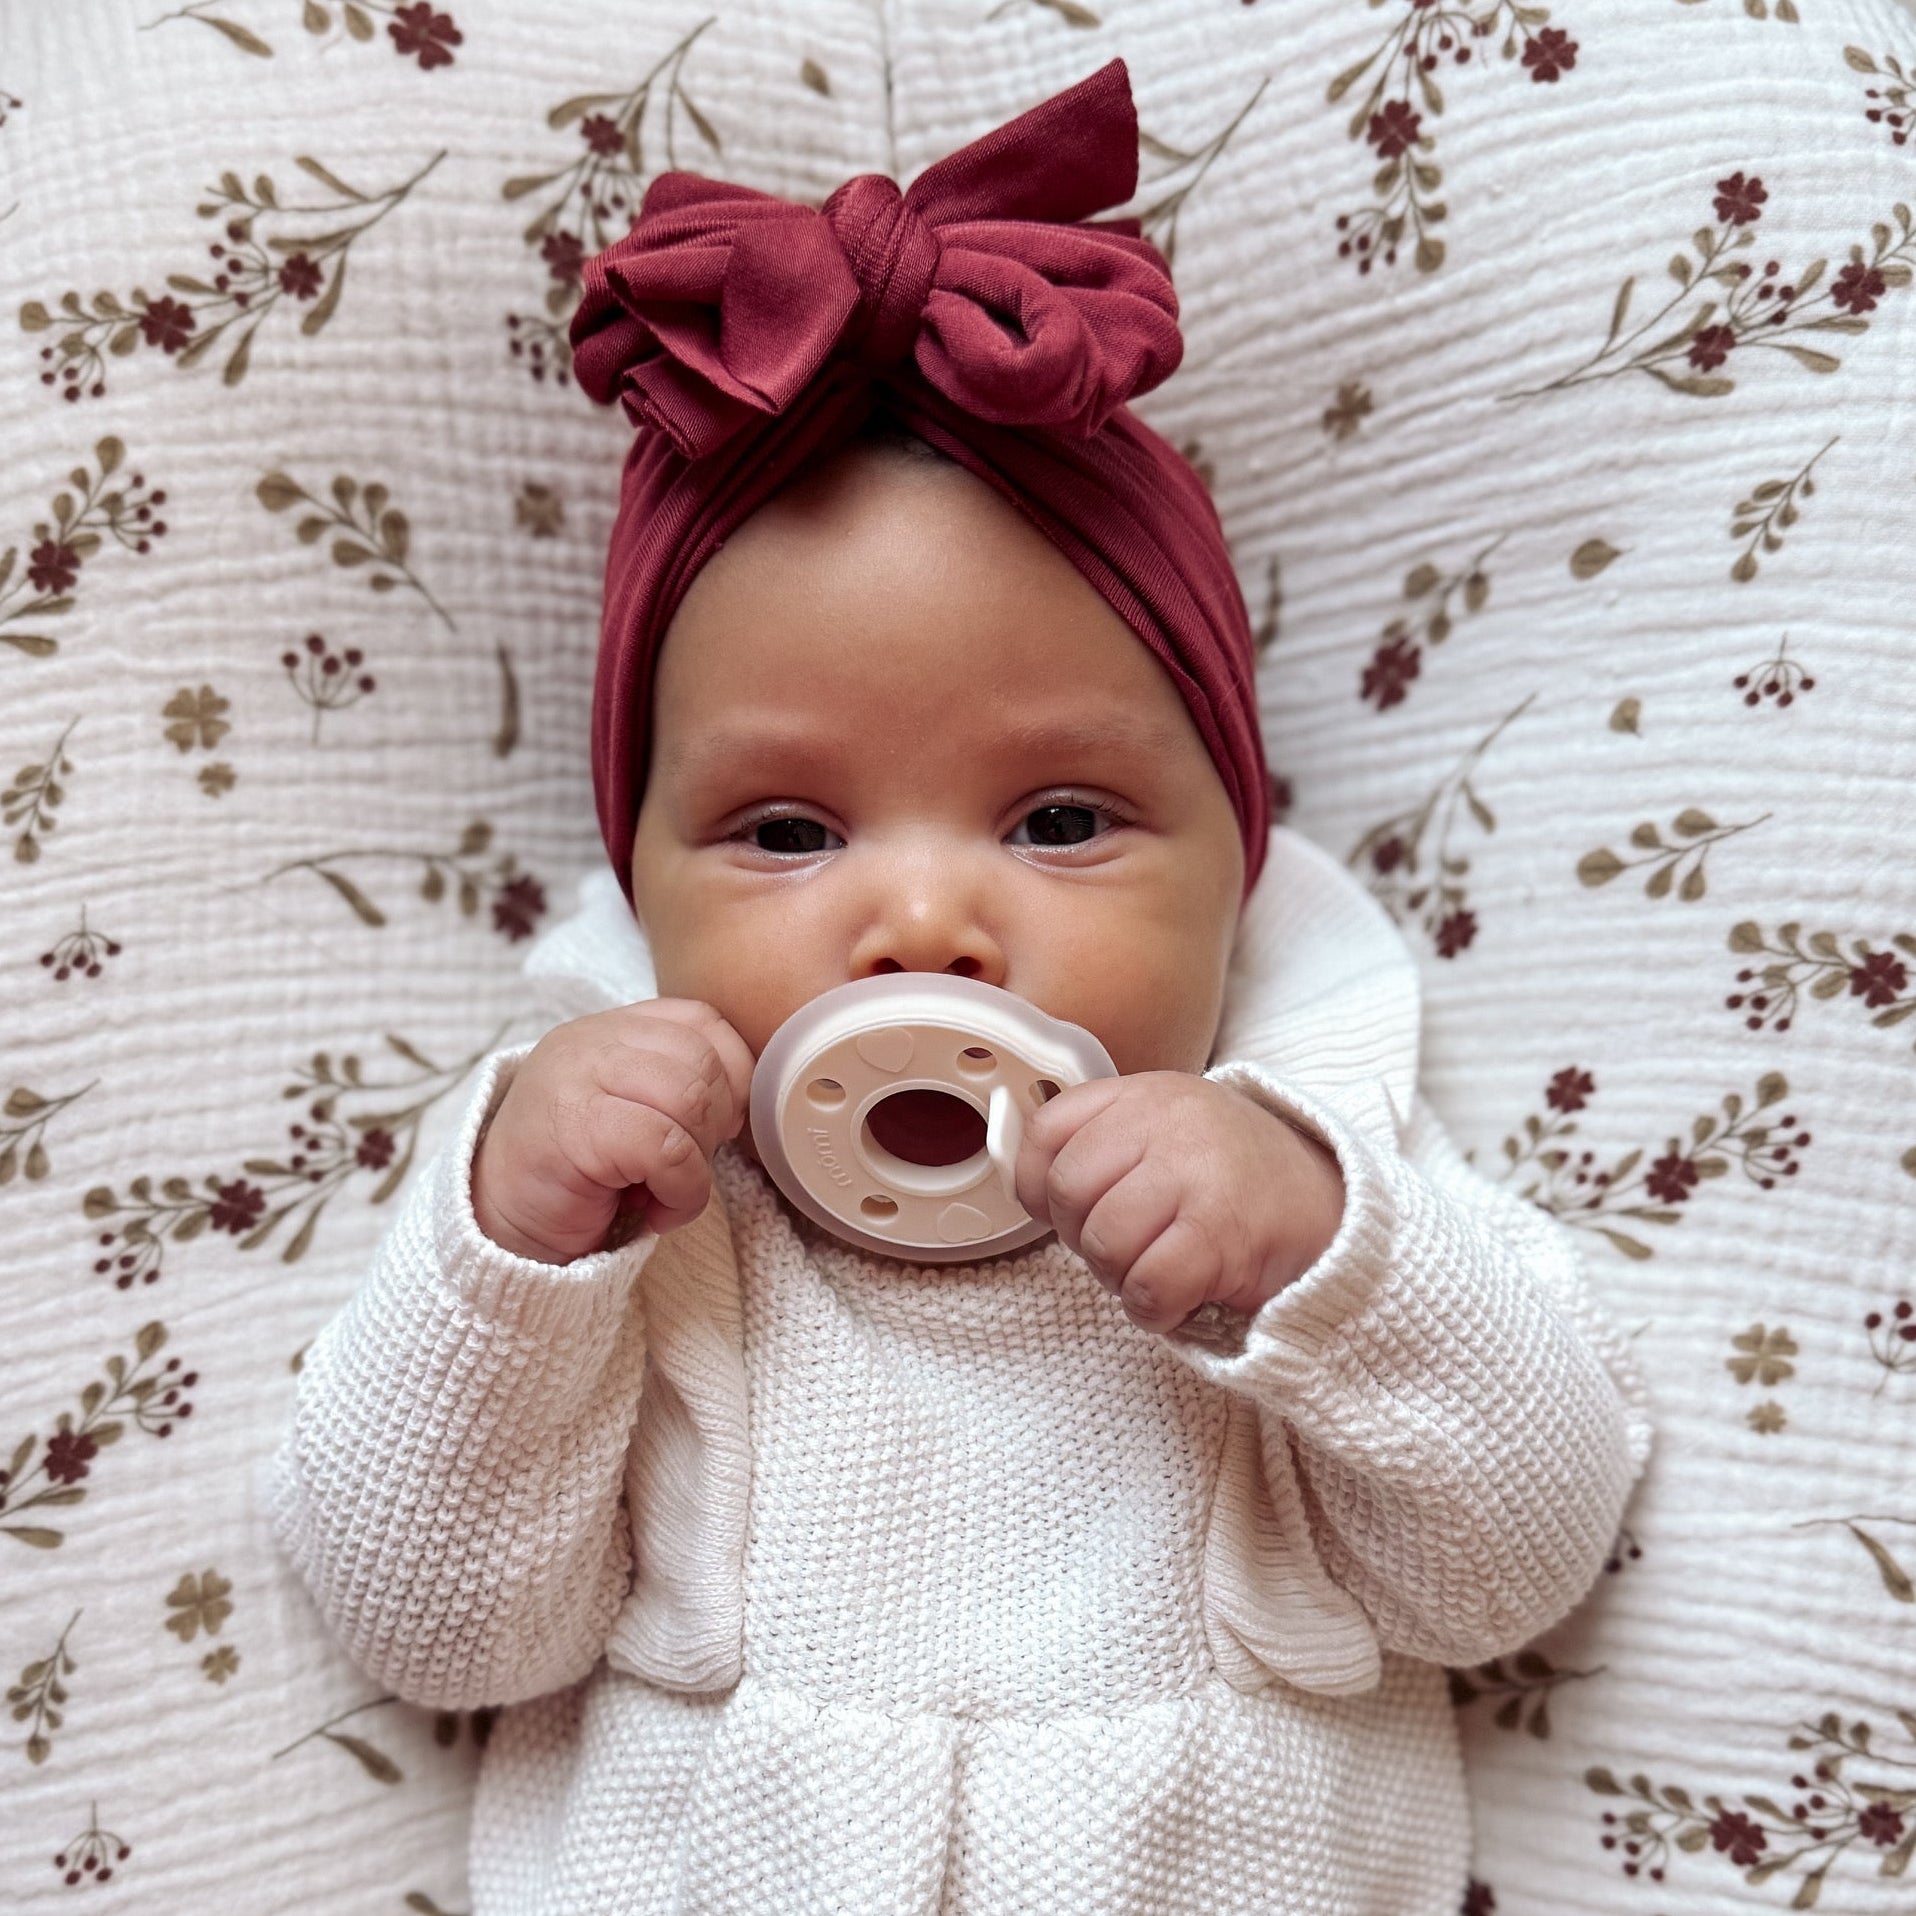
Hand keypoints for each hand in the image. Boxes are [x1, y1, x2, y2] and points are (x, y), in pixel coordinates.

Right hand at [470, 999, 755, 1264]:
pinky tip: (654, 1213)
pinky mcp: (576, 1127)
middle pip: (701, 1060)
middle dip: (714, 1125)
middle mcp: (590, 1041)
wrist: (500, 1230)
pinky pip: (668, 1148)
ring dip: (697, 1163)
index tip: (720, 1126)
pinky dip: (681, 1191)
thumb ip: (675, 1086)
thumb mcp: (632, 1114)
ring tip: (665, 1192)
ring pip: (688, 1099)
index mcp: (609, 1029)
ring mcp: (577, 1077)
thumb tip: (745, 1102)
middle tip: (685, 1168)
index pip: (702, 1021)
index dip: (733, 1074)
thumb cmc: (578, 1178)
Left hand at [1012, 1073, 1345, 1335]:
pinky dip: (1156, 1308)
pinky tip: (1184, 1294)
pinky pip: (1147, 1287)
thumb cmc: (1236, 1179)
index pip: (1046, 1133)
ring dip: (1123, 1277)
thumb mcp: (1166, 1134)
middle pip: (1067, 1193)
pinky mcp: (1221, 1232)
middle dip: (1085, 1238)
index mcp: (1144, 1095)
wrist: (1337, 1205)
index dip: (1041, 1187)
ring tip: (1162, 1267)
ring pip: (1103, 1244)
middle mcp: (1166, 1123)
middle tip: (1130, 1247)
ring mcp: (1195, 1174)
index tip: (1071, 1211)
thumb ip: (1101, 1145)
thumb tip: (1026, 1184)